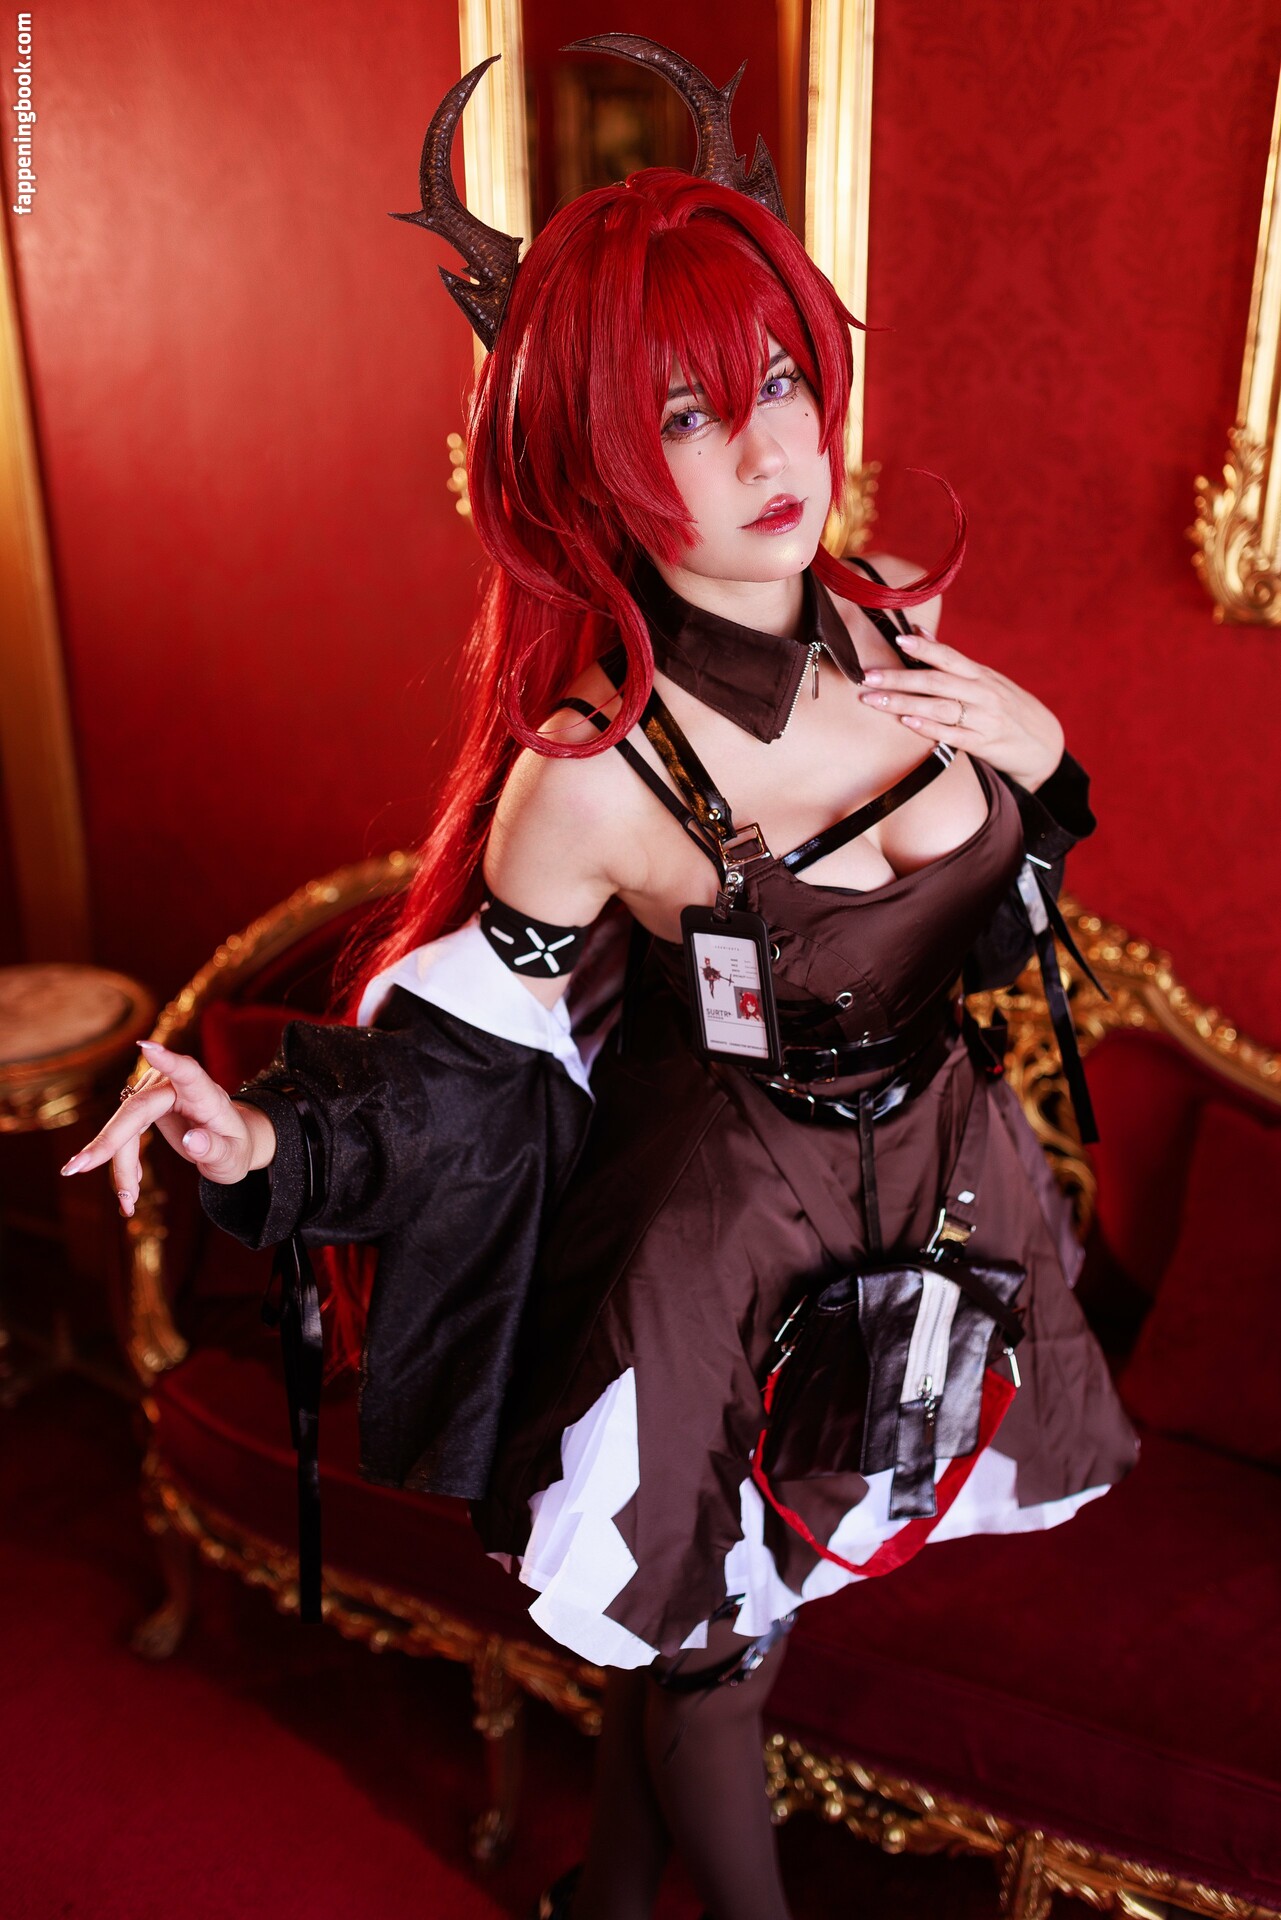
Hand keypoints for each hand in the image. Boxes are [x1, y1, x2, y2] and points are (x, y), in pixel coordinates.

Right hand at [59, 1039, 274, 1217]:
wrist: (228, 1142)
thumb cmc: (233, 1147)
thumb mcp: (232, 1158)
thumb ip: (215, 1150)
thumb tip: (193, 1141)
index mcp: (205, 1093)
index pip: (187, 1072)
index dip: (167, 1060)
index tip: (147, 1048)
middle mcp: (175, 1086)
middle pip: (137, 1110)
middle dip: (108, 1141)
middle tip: (77, 1168)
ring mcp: (154, 1092)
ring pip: (124, 1127)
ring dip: (119, 1165)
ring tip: (128, 1202)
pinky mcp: (142, 1105)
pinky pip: (123, 1135)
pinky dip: (122, 1164)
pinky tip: (129, 1191)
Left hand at [858, 626, 1065, 789]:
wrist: (1043, 743)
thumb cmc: (1006, 708)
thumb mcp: (984, 680)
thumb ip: (950, 661)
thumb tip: (916, 631)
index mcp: (980, 674)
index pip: (948, 656)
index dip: (924, 647)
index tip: (897, 640)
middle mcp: (982, 692)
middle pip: (936, 681)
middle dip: (899, 678)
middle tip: (867, 676)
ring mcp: (984, 718)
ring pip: (940, 707)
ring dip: (904, 702)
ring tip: (875, 700)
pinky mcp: (984, 744)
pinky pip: (953, 735)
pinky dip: (930, 728)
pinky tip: (907, 722)